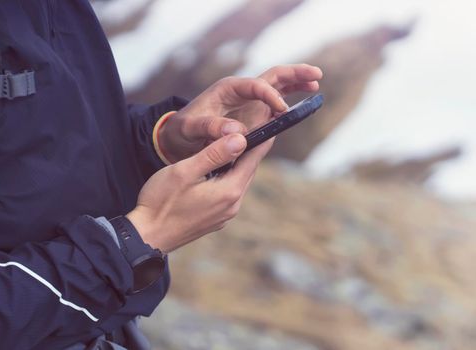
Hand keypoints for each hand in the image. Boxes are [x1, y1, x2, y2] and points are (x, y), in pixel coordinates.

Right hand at [127, 131, 270, 252]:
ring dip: (237, 165)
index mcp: (229, 191)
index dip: (262, 139)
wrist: (147, 237)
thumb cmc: (161, 202)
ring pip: (237, 182)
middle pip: (247, 171)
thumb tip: (241, 139)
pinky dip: (227, 179)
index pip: (253, 159)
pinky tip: (217, 172)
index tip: (271, 123)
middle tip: (255, 130)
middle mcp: (232, 205)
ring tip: (236, 146)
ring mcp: (224, 215)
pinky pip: (228, 194)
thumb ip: (214, 154)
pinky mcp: (215, 220)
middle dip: (250, 151)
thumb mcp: (186, 171)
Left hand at [158, 64, 322, 162]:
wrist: (178, 136)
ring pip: (277, 85)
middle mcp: (241, 91)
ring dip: (296, 82)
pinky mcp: (252, 112)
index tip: (282, 109)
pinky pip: (274, 102)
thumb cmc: (182, 129)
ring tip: (316, 83)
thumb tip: (237, 132)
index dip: (271, 95)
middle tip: (316, 75)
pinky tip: (302, 102)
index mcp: (227, 89)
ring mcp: (248, 101)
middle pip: (272, 76)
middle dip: (294, 74)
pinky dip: (289, 99)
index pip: (256, 85)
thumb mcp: (191, 128)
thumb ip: (211, 128)